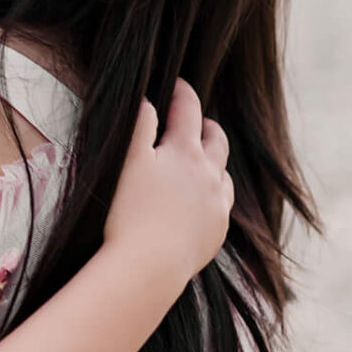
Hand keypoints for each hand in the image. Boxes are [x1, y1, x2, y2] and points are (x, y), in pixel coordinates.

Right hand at [103, 79, 232, 290]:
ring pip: (223, 173)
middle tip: (194, 122)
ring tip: (199, 163)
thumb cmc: (129, 211)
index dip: (182, 92)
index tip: (177, 84)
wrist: (149, 267)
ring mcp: (217, 204)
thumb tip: (147, 100)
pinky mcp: (217, 232)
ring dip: (212, 162)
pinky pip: (222, 205)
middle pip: (215, 139)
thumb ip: (139, 125)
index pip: (188, 109)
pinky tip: (200, 202)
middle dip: (205, 126)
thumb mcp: (128, 160)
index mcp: (186, 151)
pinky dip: (213, 195)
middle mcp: (210, 174)